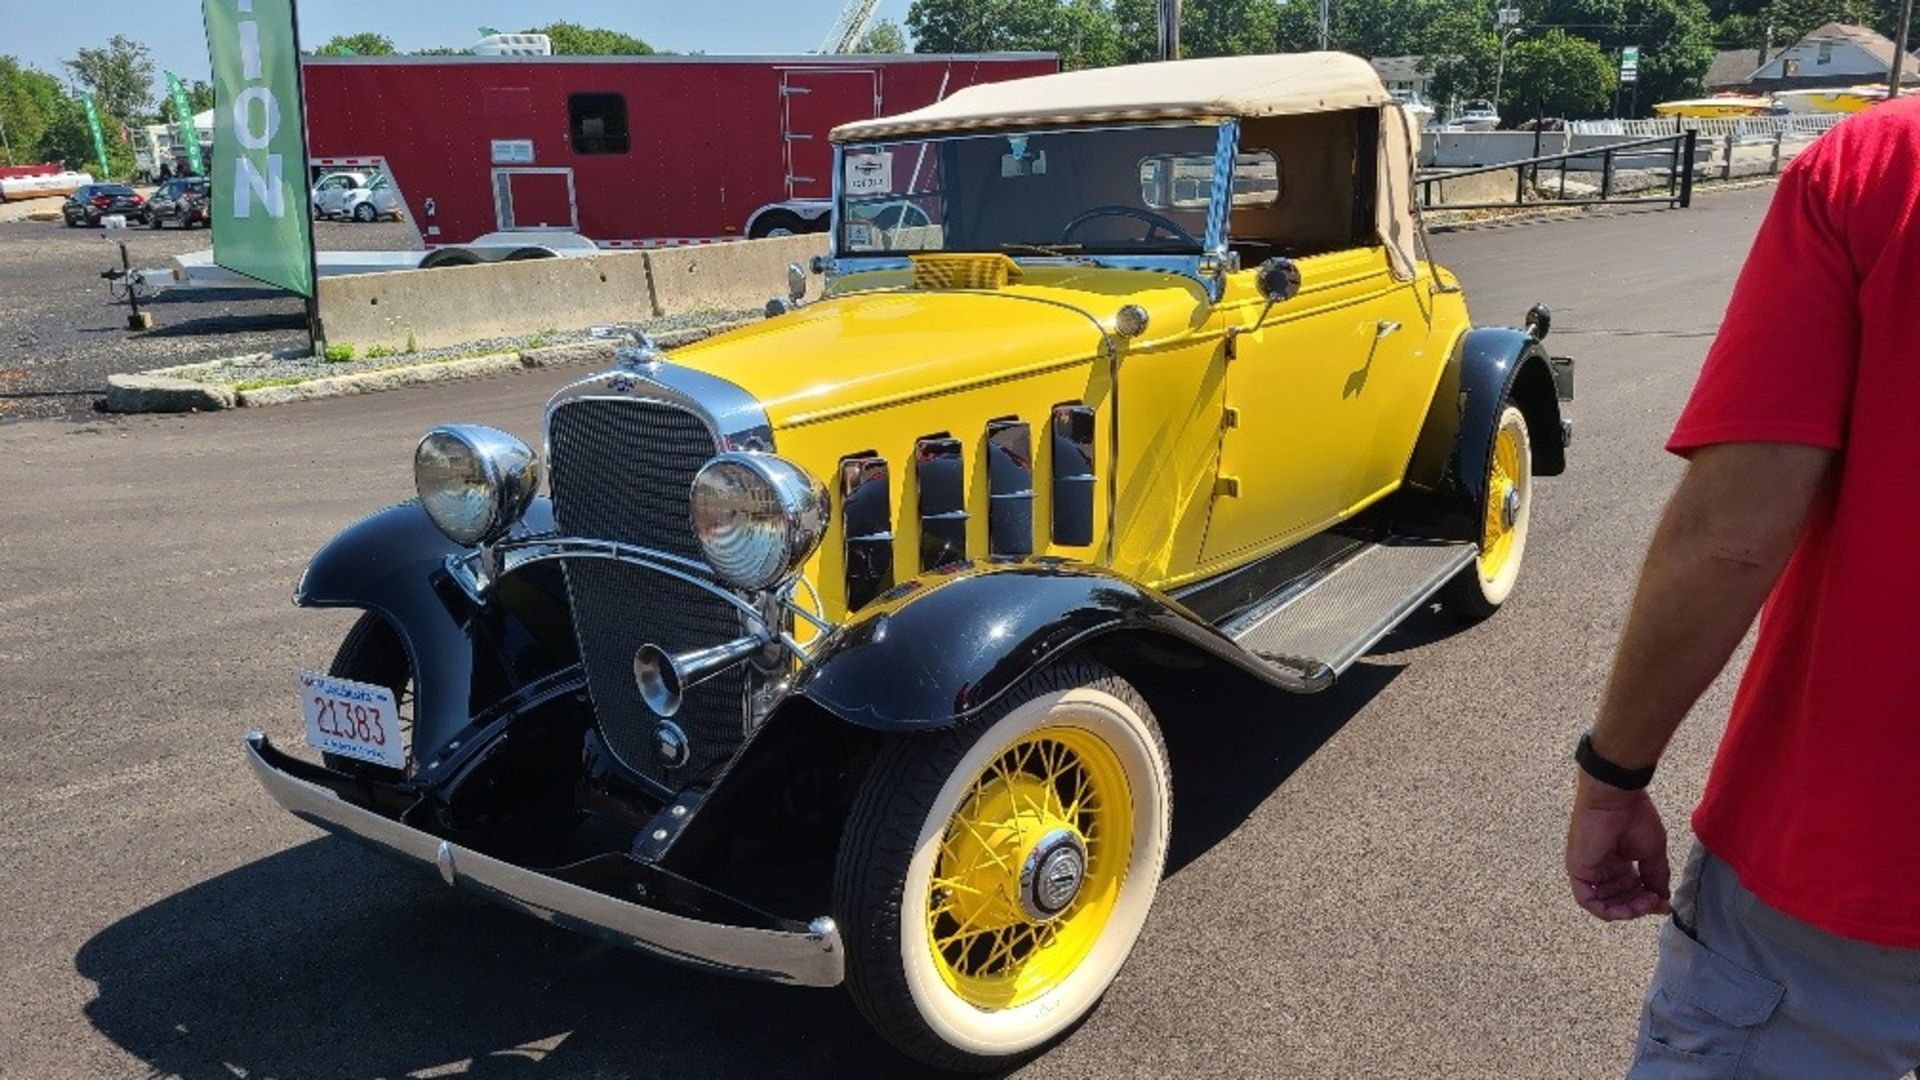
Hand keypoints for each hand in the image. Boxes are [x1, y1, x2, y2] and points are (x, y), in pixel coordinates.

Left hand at [1565, 772, 1671, 920]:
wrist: (1617, 797)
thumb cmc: (1634, 816)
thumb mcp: (1652, 853)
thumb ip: (1656, 878)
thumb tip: (1663, 901)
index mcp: (1616, 863)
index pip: (1629, 893)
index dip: (1646, 902)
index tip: (1664, 904)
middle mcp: (1601, 868)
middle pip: (1618, 901)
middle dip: (1639, 907)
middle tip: (1655, 902)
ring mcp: (1588, 870)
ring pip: (1603, 904)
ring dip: (1627, 910)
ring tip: (1645, 902)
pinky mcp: (1577, 870)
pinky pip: (1587, 900)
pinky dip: (1606, 910)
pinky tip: (1626, 910)